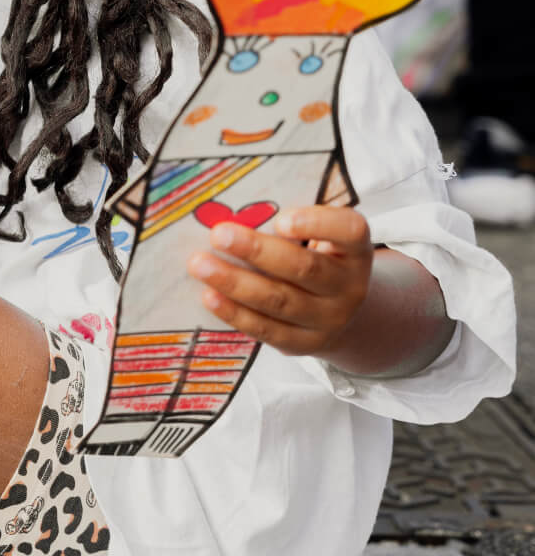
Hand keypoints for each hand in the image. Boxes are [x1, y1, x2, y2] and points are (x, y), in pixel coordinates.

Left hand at [187, 206, 373, 357]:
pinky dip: (236, 313)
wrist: (339, 312)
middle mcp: (350, 286)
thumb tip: (234, 211)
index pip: (349, 231)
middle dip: (257, 250)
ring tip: (200, 265)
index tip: (280, 219)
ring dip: (236, 282)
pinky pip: (268, 330)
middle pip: (304, 268)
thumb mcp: (321, 237)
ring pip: (280, 301)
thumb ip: (292, 225)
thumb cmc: (318, 257)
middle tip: (218, 234)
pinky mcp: (306, 344)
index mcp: (356, 248)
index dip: (316, 224)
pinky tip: (209, 296)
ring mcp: (331, 319)